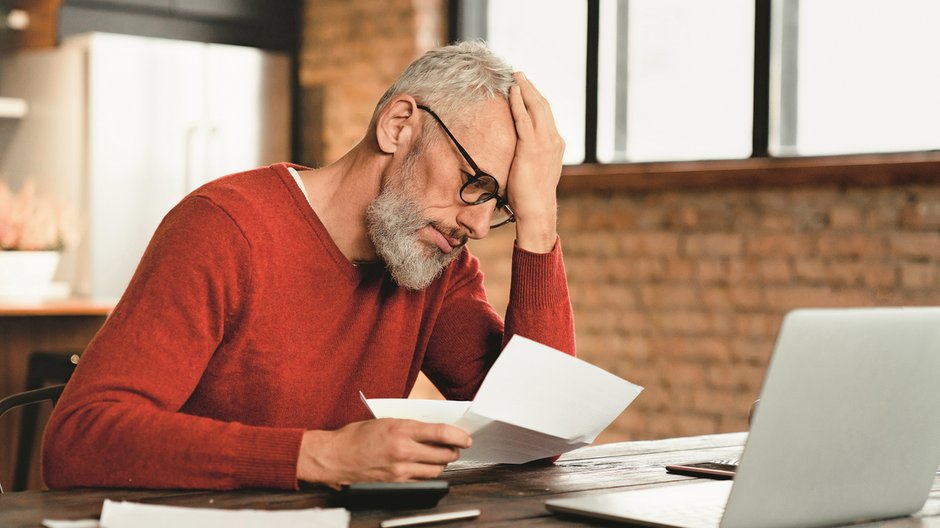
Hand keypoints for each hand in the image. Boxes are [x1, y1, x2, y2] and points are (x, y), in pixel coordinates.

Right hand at [296, 419, 471, 488]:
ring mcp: (400, 469)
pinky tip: (424, 466)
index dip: (459, 436)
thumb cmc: (357, 436)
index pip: (441, 433)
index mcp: (401, 429)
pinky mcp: (396, 482)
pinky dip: (427, 473)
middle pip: (444, 454)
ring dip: (442, 463)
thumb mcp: (386, 420)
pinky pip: (422, 479)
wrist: (335, 456)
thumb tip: (434, 429)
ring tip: (440, 457)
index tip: (466, 437)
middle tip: (455, 446)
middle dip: (454, 450)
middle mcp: (403, 450)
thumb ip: (411, 426)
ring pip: (436, 470)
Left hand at [507, 71, 564, 252]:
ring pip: (535, 107)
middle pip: (543, 105)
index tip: (526, 87)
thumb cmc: (532, 194)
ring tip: (515, 76)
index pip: (546, 114)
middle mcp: (554, 139)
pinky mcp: (531, 147)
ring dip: (524, 89)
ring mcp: (544, 142)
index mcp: (556, 143)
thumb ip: (533, 155)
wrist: (537, 208)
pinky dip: (518, 103)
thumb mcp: (536, 169)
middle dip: (531, 88)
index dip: (536, 99)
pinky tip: (512, 92)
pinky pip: (524, 119)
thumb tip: (521, 150)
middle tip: (519, 74)